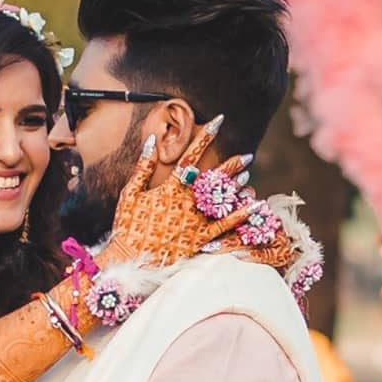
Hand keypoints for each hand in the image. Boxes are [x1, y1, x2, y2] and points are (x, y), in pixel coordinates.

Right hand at [109, 116, 258, 267]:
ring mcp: (195, 221)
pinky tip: (256, 205)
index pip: (191, 156)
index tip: (220, 120)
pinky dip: (241, 214)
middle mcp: (186, 202)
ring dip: (237, 186)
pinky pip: (225, 225)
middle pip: (214, 178)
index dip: (206, 136)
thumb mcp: (129, 194)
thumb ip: (142, 167)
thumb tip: (150, 140)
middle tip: (247, 156)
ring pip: (222, 199)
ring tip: (248, 177)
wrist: (128, 261)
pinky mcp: (200, 239)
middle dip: (231, 165)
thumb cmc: (126, 226)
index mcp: (170, 188)